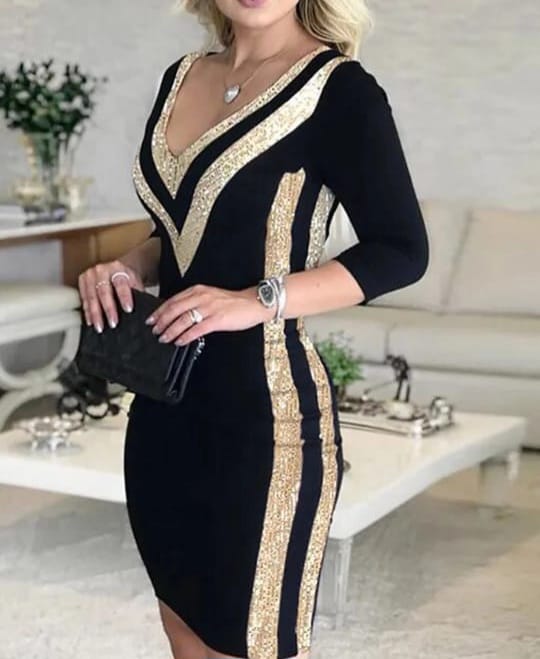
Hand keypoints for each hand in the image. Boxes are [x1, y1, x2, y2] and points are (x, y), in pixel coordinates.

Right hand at [78, 259, 144, 331]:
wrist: (116, 269)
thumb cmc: (126, 278)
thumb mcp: (135, 282)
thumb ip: (137, 294)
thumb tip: (144, 312)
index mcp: (118, 268)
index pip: (121, 283)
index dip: (124, 297)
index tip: (128, 310)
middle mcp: (102, 270)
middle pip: (103, 291)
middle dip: (108, 309)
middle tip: (113, 323)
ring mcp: (90, 274)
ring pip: (91, 296)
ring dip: (95, 314)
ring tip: (100, 327)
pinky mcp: (82, 281)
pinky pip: (84, 298)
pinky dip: (87, 312)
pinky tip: (91, 321)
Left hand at [145, 284, 274, 344]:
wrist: (253, 303)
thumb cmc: (233, 302)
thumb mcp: (211, 297)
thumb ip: (195, 302)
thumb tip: (179, 315)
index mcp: (198, 290)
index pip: (173, 300)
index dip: (160, 311)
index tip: (151, 319)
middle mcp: (201, 297)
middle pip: (174, 309)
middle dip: (161, 321)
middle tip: (154, 330)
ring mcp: (209, 308)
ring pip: (183, 319)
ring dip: (170, 330)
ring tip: (164, 338)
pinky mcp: (217, 319)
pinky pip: (196, 329)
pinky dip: (185, 336)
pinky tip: (179, 342)